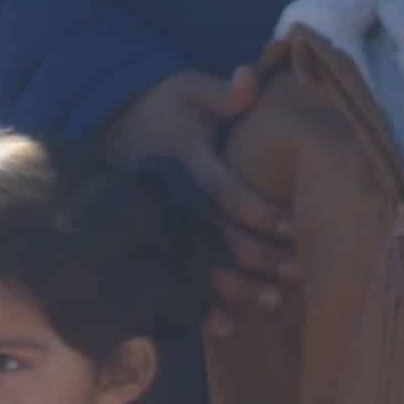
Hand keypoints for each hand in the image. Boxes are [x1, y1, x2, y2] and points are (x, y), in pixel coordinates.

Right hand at [96, 69, 289, 325]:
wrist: (106, 126)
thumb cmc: (161, 107)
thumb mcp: (188, 90)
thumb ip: (222, 92)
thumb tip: (250, 77)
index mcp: (181, 159)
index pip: (223, 188)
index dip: (258, 210)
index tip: (294, 227)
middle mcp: (166, 197)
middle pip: (213, 236)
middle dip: (256, 258)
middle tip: (297, 273)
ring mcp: (151, 225)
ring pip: (195, 265)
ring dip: (235, 288)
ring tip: (274, 302)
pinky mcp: (142, 243)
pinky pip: (169, 281)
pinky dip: (197, 307)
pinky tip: (226, 326)